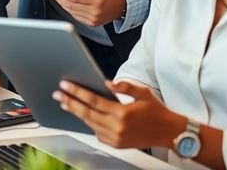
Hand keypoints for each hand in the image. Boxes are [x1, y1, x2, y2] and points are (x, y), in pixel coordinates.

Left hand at [48, 0, 125, 25]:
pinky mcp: (92, 23)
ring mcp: (93, 19)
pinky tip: (64, 3)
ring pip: (72, 12)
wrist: (122, 5)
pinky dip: (69, 9)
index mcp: (97, 0)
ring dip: (62, 4)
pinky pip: (76, 16)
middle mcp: (95, 11)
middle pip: (71, 5)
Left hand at [53, 79, 184, 148]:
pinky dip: (88, 123)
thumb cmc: (157, 112)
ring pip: (89, 123)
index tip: (66, 86)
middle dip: (70, 102)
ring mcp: (115, 137)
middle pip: (87, 113)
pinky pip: (97, 133)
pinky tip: (82, 115)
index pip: (93, 100)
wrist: (168, 132)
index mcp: (122, 113)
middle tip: (58, 94)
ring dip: (76, 113)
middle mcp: (117, 127)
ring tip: (65, 103)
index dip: (77, 92)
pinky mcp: (116, 144)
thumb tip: (107, 83)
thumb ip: (123, 87)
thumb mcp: (142, 93)